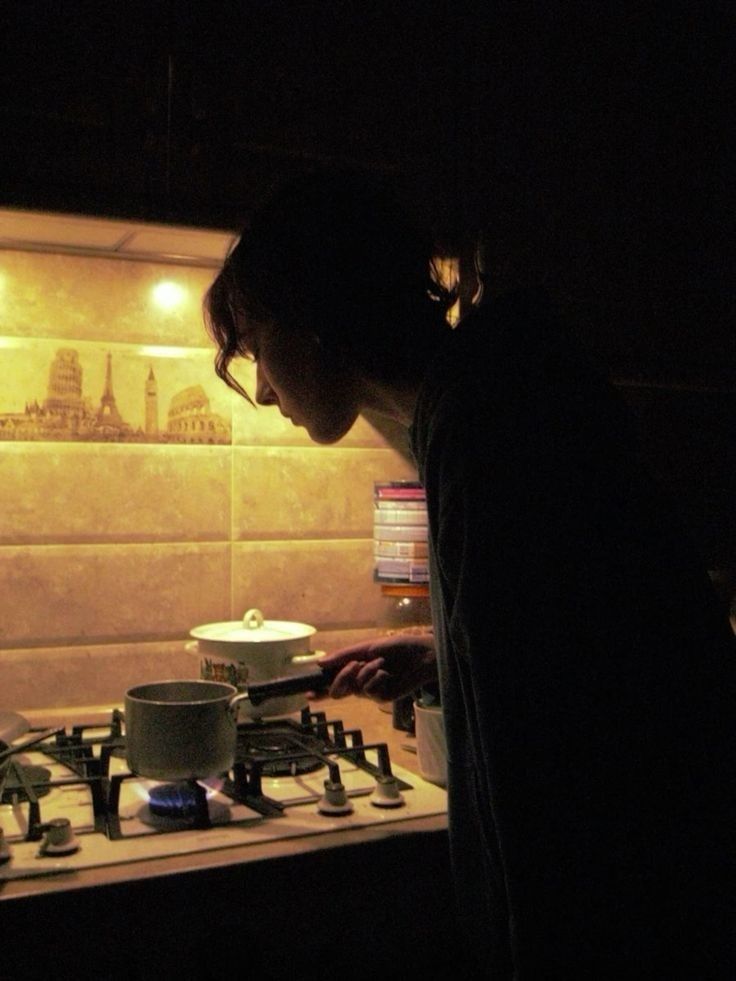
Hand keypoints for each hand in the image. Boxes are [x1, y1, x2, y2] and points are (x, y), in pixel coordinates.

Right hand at [315, 633, 436, 702]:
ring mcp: (370, 691)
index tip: (307, 693)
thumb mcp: (367, 647)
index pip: (332, 681)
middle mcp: (360, 681)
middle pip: (338, 690)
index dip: (319, 690)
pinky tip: (387, 674)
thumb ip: (343, 655)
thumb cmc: (396, 647)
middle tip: (354, 666)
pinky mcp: (382, 698)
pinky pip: (369, 692)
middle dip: (342, 678)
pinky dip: (376, 679)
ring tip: (380, 663)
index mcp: (354, 668)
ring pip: (354, 689)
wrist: (420, 655)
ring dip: (366, 673)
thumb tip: (320, 663)